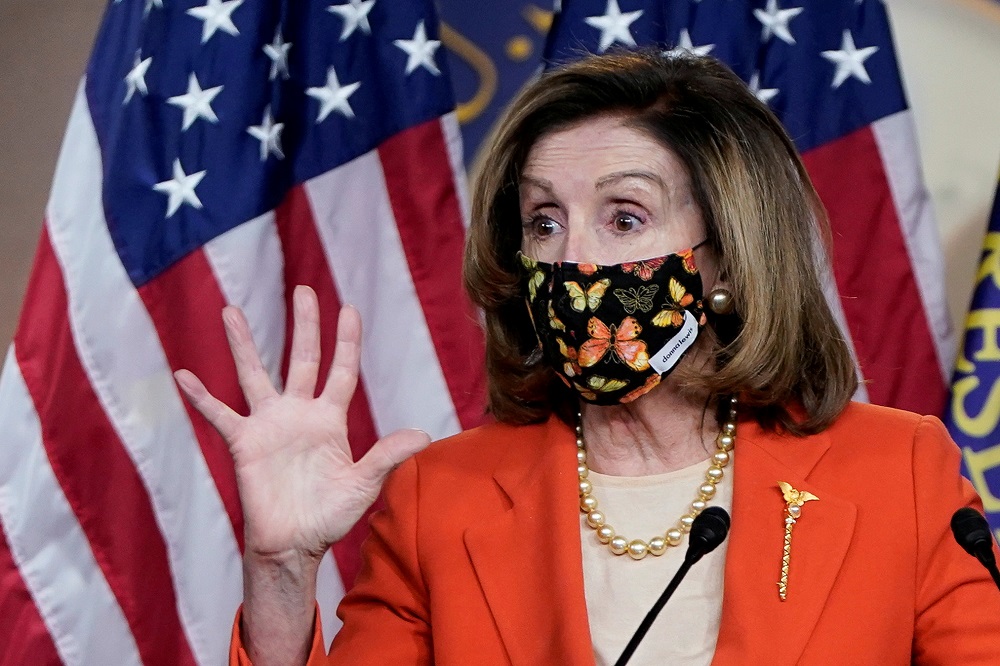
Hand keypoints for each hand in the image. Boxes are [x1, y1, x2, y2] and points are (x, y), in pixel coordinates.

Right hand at [175, 285, 430, 560]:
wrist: (295, 544)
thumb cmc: (330, 516)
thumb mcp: (363, 484)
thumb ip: (387, 456)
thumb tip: (424, 434)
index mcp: (330, 419)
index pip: (341, 370)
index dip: (346, 340)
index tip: (350, 308)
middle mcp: (299, 413)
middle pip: (302, 358)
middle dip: (305, 325)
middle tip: (304, 290)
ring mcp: (269, 425)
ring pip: (254, 374)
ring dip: (243, 344)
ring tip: (231, 310)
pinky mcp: (244, 443)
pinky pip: (219, 415)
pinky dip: (201, 398)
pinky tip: (183, 375)